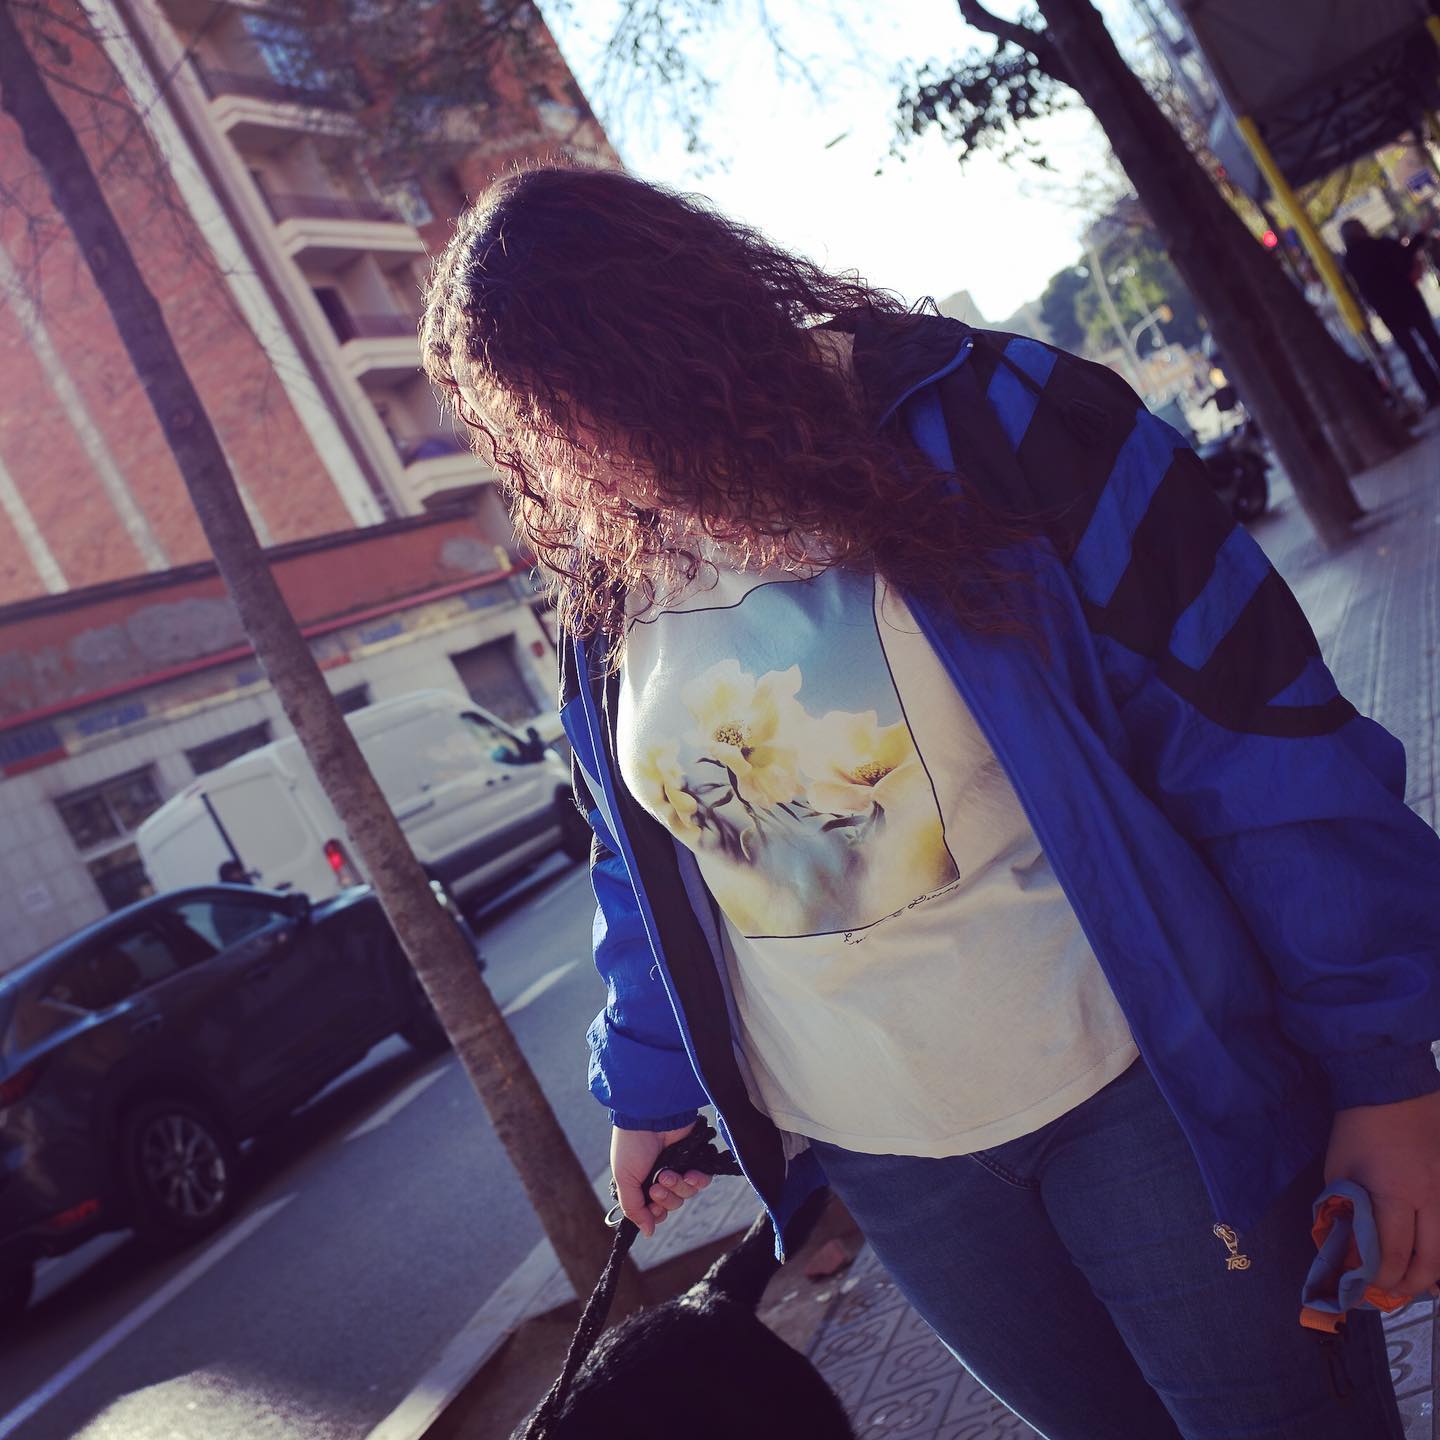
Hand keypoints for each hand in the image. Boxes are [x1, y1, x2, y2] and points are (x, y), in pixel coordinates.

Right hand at [610, 1121, 711, 1237]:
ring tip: (667, 1173)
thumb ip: (634, 1208)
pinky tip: (689, 1175)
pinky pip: (702, 1181)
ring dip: (677, 1187)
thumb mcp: (624, 1179)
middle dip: (665, 1199)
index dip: (655, 1213)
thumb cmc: (631, 1145)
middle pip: (672, 1205)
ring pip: (687, 1195)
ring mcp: (679, 1168)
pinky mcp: (694, 1159)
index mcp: (643, 1184)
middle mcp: (662, 1178)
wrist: (648, 1117)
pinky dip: (697, 1181)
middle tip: (657, 1184)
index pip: (655, 1211)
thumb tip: (647, 1232)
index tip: (652, 1204)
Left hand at [1324, 1091, 1439, 1294]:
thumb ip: (1345, 1209)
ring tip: (1414, 1283)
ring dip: (1431, 1273)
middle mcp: (1430, 1199)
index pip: (1392, 1254)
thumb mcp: (1339, 1168)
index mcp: (1396, 1195)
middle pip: (1429, 1262)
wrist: (1392, 1085)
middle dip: (1408, 1285)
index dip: (1379, 1278)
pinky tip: (1431, 1257)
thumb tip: (1347, 1244)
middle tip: (1390, 1293)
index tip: (1364, 1287)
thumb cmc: (1358, 1127)